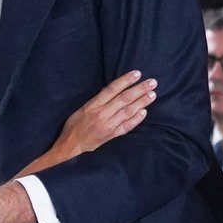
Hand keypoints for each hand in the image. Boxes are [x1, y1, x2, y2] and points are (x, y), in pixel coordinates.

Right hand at [22, 71, 155, 174]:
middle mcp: (102, 114)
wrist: (69, 148)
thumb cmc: (73, 127)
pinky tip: (144, 112)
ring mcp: (108, 126)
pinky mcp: (111, 136)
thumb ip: (97, 101)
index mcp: (93, 105)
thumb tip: (110, 90)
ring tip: (152, 95)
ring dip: (142, 102)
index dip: (125, 80)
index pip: (112, 89)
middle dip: (139, 89)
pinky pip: (126, 127)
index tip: (137, 73)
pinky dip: (136, 119)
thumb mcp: (81, 109)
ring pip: (128, 112)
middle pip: (124, 99)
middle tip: (152, 82)